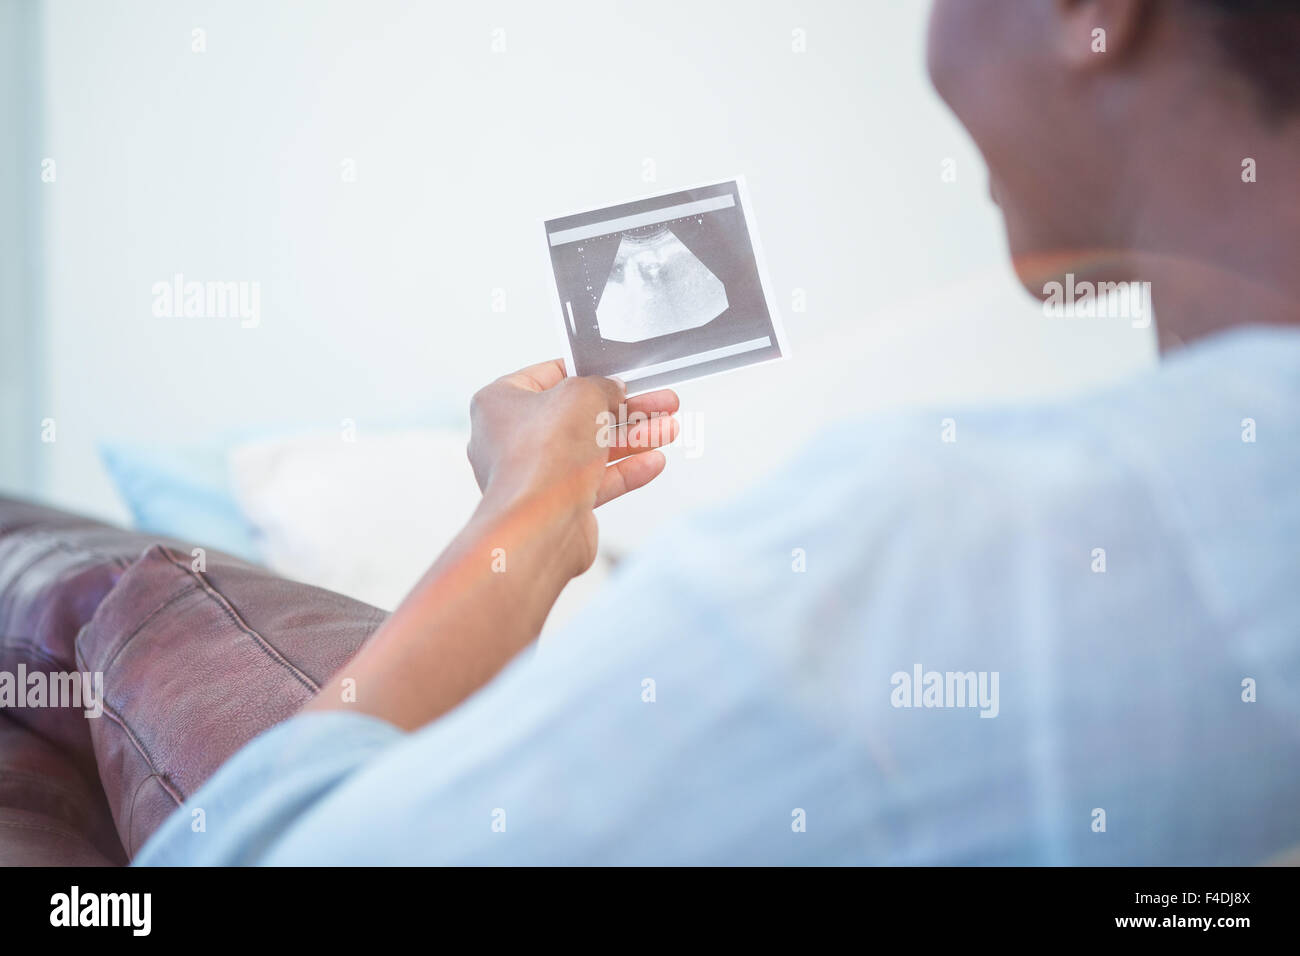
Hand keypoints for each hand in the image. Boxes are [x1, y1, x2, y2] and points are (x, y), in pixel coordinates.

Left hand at [467, 359, 678, 573]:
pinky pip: (596, 481)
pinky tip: (652, 461)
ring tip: (667, 429)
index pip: (551, 376)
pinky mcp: (557, 502)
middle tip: (658, 403)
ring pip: (592, 448)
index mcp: (500, 403)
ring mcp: (535, 472)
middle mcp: (512, 438)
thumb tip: (612, 389)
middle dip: (626, 410)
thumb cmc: (541, 458)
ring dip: (633, 438)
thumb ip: (602, 385)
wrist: (539, 524)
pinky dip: (626, 471)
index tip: (619, 375)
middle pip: (579, 415)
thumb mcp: (581, 395)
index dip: (590, 373)